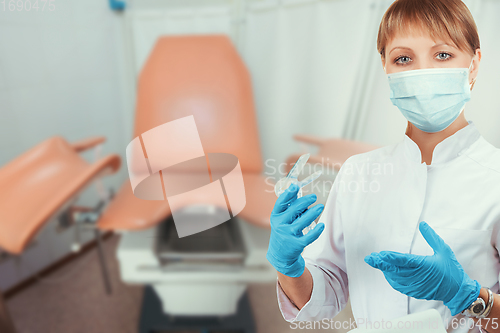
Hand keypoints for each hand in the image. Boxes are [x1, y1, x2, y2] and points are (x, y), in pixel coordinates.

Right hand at [266, 183, 324, 276]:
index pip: (281, 203)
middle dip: (305, 202)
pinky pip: (309, 236)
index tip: (295, 186)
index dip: (288, 194)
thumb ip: (289, 205)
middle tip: (314, 197)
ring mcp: (288, 235)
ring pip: (302, 222)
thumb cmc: (283, 231)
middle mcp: (280, 225)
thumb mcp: (282, 219)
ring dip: (312, 213)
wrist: (280, 254)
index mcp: (276, 216)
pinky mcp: (296, 245)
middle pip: (293, 210)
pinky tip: (322, 225)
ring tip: (320, 207)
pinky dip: (316, 231)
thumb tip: (297, 188)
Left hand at [364, 221, 480, 315]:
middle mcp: (418, 276)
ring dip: (385, 270)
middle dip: (381, 264)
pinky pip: (399, 285)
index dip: (391, 258)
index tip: (380, 254)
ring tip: (376, 262)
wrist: (457, 291)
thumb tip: (422, 224)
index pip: (404, 260)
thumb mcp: (444, 250)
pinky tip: (386, 272)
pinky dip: (391, 278)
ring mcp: (415, 286)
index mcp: (424, 265)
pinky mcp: (414, 292)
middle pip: (395, 270)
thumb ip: (431, 237)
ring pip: (395, 278)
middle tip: (370, 258)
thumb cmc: (451, 270)